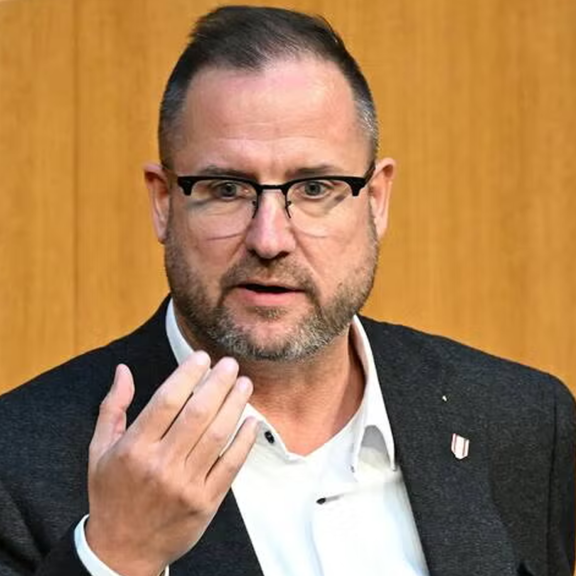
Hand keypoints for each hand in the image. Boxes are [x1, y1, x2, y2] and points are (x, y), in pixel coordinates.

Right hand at [86, 353, 257, 575]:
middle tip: (231, 364)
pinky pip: (231, 466)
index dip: (188, 374)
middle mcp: (160, 465)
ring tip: (244, 384)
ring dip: (235, 405)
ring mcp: (185, 485)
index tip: (202, 357)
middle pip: (197, 414)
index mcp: (133, 449)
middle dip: (218, 383)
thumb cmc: (111, 494)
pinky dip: (244, 441)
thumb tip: (123, 370)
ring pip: (218, 436)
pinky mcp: (205, 502)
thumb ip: (112, 408)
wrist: (123, 551)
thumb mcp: (99, 451)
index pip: (166, 401)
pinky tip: (252, 421)